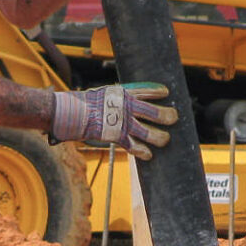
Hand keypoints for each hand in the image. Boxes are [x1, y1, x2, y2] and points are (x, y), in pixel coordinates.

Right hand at [50, 84, 178, 158]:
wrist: (71, 112)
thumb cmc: (84, 103)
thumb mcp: (102, 94)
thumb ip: (115, 98)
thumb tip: (123, 102)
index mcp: (123, 93)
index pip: (146, 91)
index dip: (157, 92)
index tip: (165, 92)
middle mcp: (126, 106)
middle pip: (153, 111)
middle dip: (167, 116)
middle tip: (173, 118)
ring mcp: (123, 121)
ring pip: (148, 131)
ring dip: (159, 136)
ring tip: (165, 139)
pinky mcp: (116, 135)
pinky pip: (133, 145)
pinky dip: (142, 151)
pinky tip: (149, 154)